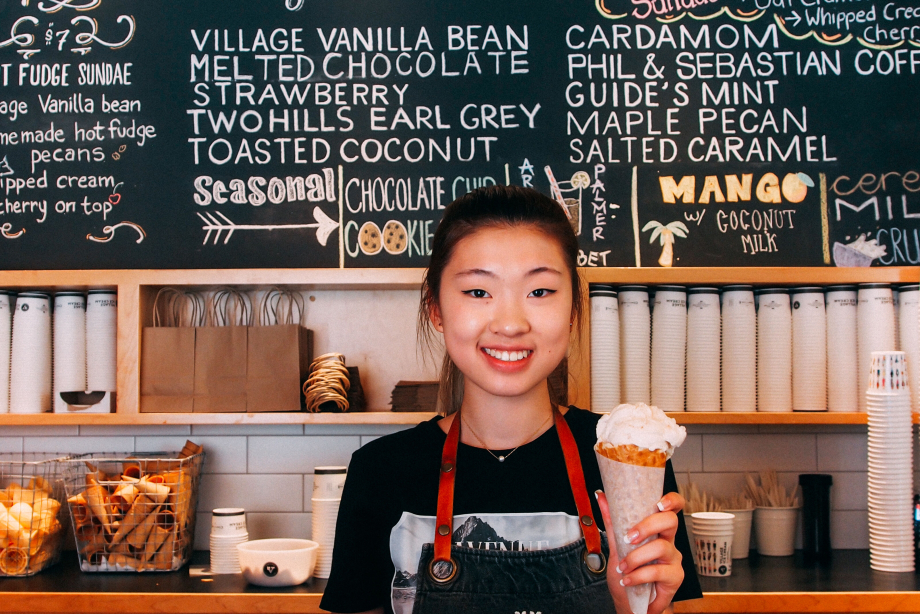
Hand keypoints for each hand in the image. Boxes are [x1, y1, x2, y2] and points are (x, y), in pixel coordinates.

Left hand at [596, 491, 684, 613]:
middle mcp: (668, 541)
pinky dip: (638, 575)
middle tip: (628, 538)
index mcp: (657, 529)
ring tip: (622, 567)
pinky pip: (658, 571)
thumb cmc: (628, 571)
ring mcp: (673, 558)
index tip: (659, 503)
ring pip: (661, 547)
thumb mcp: (617, 545)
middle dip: (647, 526)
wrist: (631, 601)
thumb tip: (601, 496)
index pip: (673, 508)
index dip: (672, 500)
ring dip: (636, 557)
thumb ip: (612, 522)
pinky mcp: (675, 577)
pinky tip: (627, 580)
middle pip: (670, 521)